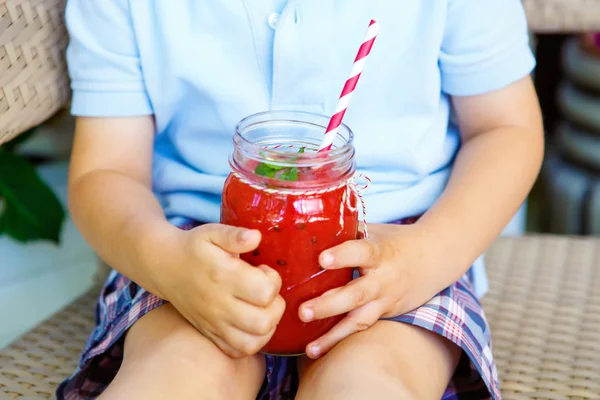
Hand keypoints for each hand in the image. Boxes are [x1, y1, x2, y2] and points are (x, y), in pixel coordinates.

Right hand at [157, 223, 285, 357]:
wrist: (164, 266)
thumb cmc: (193, 248)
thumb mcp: (212, 232)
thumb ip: (235, 235)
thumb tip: (257, 237)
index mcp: (223, 277)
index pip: (265, 291)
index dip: (273, 280)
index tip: (264, 270)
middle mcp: (219, 304)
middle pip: (263, 322)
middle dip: (276, 306)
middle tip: (267, 291)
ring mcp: (214, 322)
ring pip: (252, 342)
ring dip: (267, 327)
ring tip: (263, 308)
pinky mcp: (210, 333)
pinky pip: (236, 351)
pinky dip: (251, 342)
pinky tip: (251, 323)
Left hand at [298, 223, 449, 358]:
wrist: (435, 258)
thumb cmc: (395, 241)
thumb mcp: (375, 231)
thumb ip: (346, 232)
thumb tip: (309, 229)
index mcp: (380, 252)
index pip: (361, 253)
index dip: (342, 256)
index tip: (322, 259)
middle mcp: (383, 279)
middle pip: (356, 295)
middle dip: (329, 305)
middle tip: (303, 312)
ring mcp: (385, 300)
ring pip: (360, 320)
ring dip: (333, 336)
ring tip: (310, 348)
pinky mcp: (385, 315)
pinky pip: (362, 329)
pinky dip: (340, 340)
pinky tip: (318, 349)